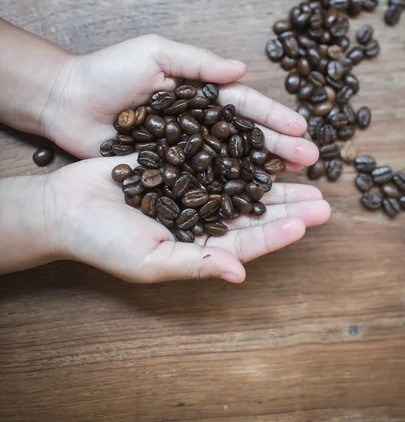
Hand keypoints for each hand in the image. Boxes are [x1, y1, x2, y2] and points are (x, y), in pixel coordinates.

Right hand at [42, 155, 329, 282]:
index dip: (276, 234)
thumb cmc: (102, 240)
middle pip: (252, 214)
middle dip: (287, 206)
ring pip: (241, 183)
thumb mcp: (150, 259)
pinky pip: (216, 157)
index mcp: (197, 248)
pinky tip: (262, 146)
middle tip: (322, 200)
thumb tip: (239, 275)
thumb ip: (197, 264)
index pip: (246, 244)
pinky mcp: (179, 162)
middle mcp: (199, 220)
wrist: (66, 204)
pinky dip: (240, 152)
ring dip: (272, 179)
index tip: (306, 223)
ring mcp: (191, 189)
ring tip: (303, 171)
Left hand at [44, 34, 318, 172]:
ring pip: (230, 164)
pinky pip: (201, 184)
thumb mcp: (154, 53)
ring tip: (293, 186)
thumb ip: (197, 62)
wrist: (65, 100)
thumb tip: (241, 69)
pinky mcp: (167, 171)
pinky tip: (249, 203)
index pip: (244, 105)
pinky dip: (226, 193)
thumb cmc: (108, 72)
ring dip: (262, 174)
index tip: (300, 129)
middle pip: (245, 138)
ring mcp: (185, 150)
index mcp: (201, 93)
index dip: (272, 117)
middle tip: (311, 162)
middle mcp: (199, 124)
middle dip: (279, 149)